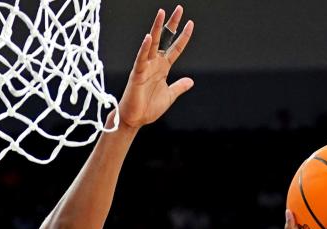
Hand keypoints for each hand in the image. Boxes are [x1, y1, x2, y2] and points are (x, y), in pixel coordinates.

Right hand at [113, 6, 194, 128]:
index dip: (183, 37)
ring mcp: (145, 67)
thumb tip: (190, 81)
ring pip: (152, 44)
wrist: (135, 120)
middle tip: (179, 9)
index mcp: (162, 68)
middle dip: (171, 24)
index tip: (191, 23)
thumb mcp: (170, 96)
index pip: (175, 48)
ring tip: (161, 13)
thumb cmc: (148, 108)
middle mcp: (154, 64)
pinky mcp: (137, 74)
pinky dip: (144, 49)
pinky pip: (140, 59)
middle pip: (164, 39)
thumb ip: (179, 87)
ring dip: (156, 28)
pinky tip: (148, 38)